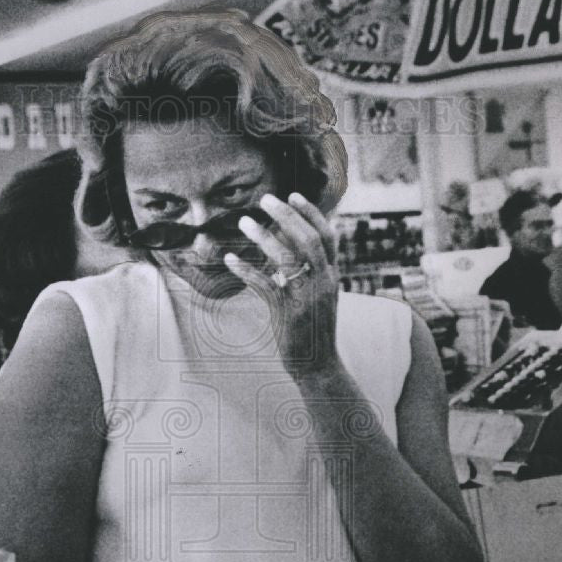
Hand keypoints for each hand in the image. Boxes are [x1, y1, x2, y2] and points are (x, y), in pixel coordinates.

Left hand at [224, 193, 339, 379]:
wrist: (319, 366)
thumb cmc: (313, 330)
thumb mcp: (317, 297)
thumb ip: (307, 272)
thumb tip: (288, 246)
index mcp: (332, 276)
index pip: (328, 236)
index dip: (311, 213)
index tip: (293, 194)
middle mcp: (324, 283)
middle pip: (309, 239)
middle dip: (287, 215)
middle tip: (265, 199)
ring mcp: (308, 298)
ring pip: (288, 258)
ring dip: (265, 236)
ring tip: (244, 222)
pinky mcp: (290, 314)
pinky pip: (266, 285)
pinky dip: (247, 270)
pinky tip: (230, 259)